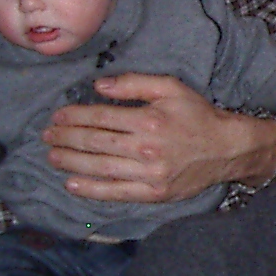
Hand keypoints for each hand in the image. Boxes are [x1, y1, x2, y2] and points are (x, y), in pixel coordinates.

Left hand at [43, 74, 275, 202]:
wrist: (227, 149)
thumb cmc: (198, 115)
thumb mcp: (172, 88)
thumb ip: (135, 83)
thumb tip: (100, 86)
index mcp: (149, 120)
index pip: (101, 117)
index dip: (74, 116)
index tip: (58, 116)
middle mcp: (146, 148)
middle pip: (94, 143)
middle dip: (66, 138)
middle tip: (47, 136)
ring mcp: (149, 174)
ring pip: (99, 168)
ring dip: (70, 162)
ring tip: (52, 156)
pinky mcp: (153, 193)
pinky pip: (115, 192)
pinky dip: (90, 189)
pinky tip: (71, 183)